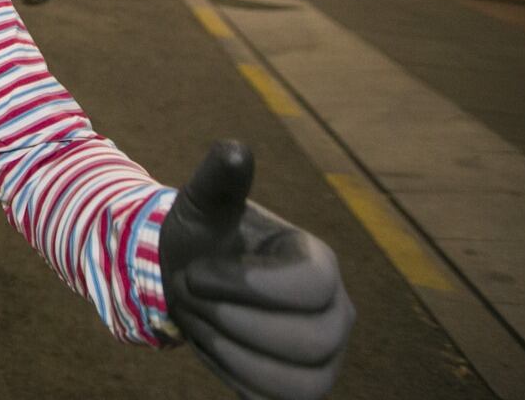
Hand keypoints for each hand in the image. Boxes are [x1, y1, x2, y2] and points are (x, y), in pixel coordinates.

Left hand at [161, 142, 353, 399]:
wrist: (188, 280)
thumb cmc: (202, 238)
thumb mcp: (203, 205)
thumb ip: (220, 181)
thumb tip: (235, 150)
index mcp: (320, 261)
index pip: (313, 285)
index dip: (247, 283)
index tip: (197, 270)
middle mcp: (336, 312)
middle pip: (310, 340)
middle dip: (235, 320)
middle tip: (194, 294)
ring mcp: (324, 356)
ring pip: (294, 381)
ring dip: (230, 350)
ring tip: (201, 318)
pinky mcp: (299, 387)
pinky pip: (271, 399)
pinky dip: (232, 375)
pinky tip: (212, 343)